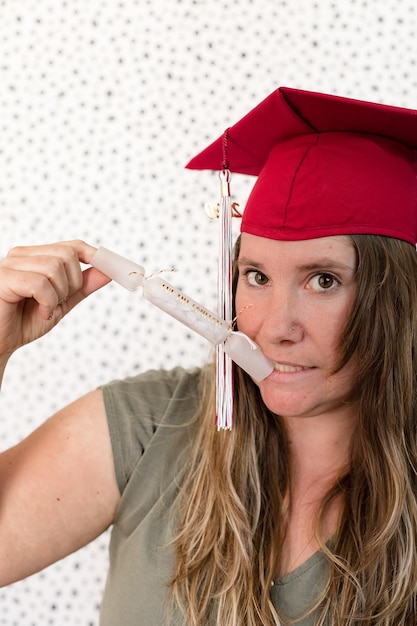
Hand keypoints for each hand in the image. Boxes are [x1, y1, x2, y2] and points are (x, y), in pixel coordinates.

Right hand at [0, 240, 110, 355]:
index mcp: (36, 257)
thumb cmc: (23, 322)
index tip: (113, 268)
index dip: (95, 256)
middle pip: (67, 254)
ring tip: (45, 309)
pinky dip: (47, 301)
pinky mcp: (4, 278)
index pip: (71, 246)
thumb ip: (82, 286)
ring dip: (58, 294)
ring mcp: (10, 264)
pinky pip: (39, 283)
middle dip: (73, 282)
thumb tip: (108, 271)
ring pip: (54, 267)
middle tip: (59, 302)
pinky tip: (40, 312)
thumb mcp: (61, 303)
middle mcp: (22, 255)